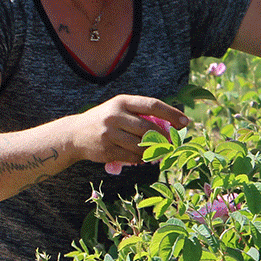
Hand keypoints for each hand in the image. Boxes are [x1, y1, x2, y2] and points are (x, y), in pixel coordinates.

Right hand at [71, 95, 189, 165]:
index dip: (172, 114)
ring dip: (155, 150)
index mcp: (122, 101)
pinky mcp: (107, 150)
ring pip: (142, 145)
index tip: (186, 122)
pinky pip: (133, 157)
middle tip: (174, 142)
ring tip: (160, 151)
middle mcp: (115, 115)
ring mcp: (110, 133)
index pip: (152, 105)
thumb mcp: (120, 109)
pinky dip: (143, 158)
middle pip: (149, 128)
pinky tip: (145, 157)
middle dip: (166, 137)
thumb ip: (142, 114)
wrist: (74, 134)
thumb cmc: (106, 120)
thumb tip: (172, 126)